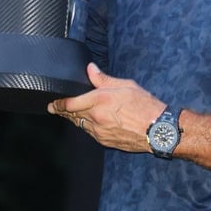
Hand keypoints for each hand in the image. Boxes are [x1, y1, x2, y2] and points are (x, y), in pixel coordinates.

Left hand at [48, 63, 165, 152]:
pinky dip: (86, 126)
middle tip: (55, 108)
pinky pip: (90, 133)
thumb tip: (90, 69)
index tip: (53, 103)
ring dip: (74, 119)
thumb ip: (104, 79)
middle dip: (62, 111)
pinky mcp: (105, 141)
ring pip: (80, 125)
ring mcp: (100, 132)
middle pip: (72, 116)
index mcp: (100, 101)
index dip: (58, 104)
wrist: (157, 129)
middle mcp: (96, 117)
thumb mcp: (125, 85)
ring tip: (70, 114)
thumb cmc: (145, 106)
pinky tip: (88, 122)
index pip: (70, 104)